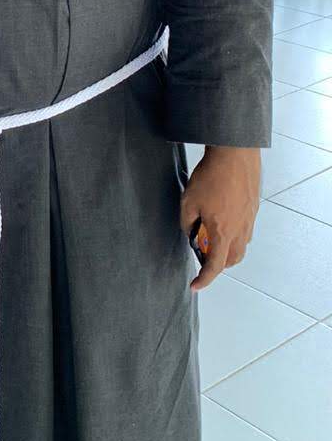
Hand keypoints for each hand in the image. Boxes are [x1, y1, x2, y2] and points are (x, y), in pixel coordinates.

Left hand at [180, 146, 260, 292]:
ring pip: (241, 247)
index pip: (214, 266)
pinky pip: (245, 231)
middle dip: (218, 266)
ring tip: (211, 241)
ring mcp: (249, 219)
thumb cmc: (211, 176)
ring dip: (227, 251)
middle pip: (232, 260)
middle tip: (203, 259)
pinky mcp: (253, 209)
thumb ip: (186, 223)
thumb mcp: (188, 201)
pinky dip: (234, 235)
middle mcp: (240, 230)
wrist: (234, 154)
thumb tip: (190, 233)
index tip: (195, 286)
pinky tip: (222, 222)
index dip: (204, 279)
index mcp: (223, 232)